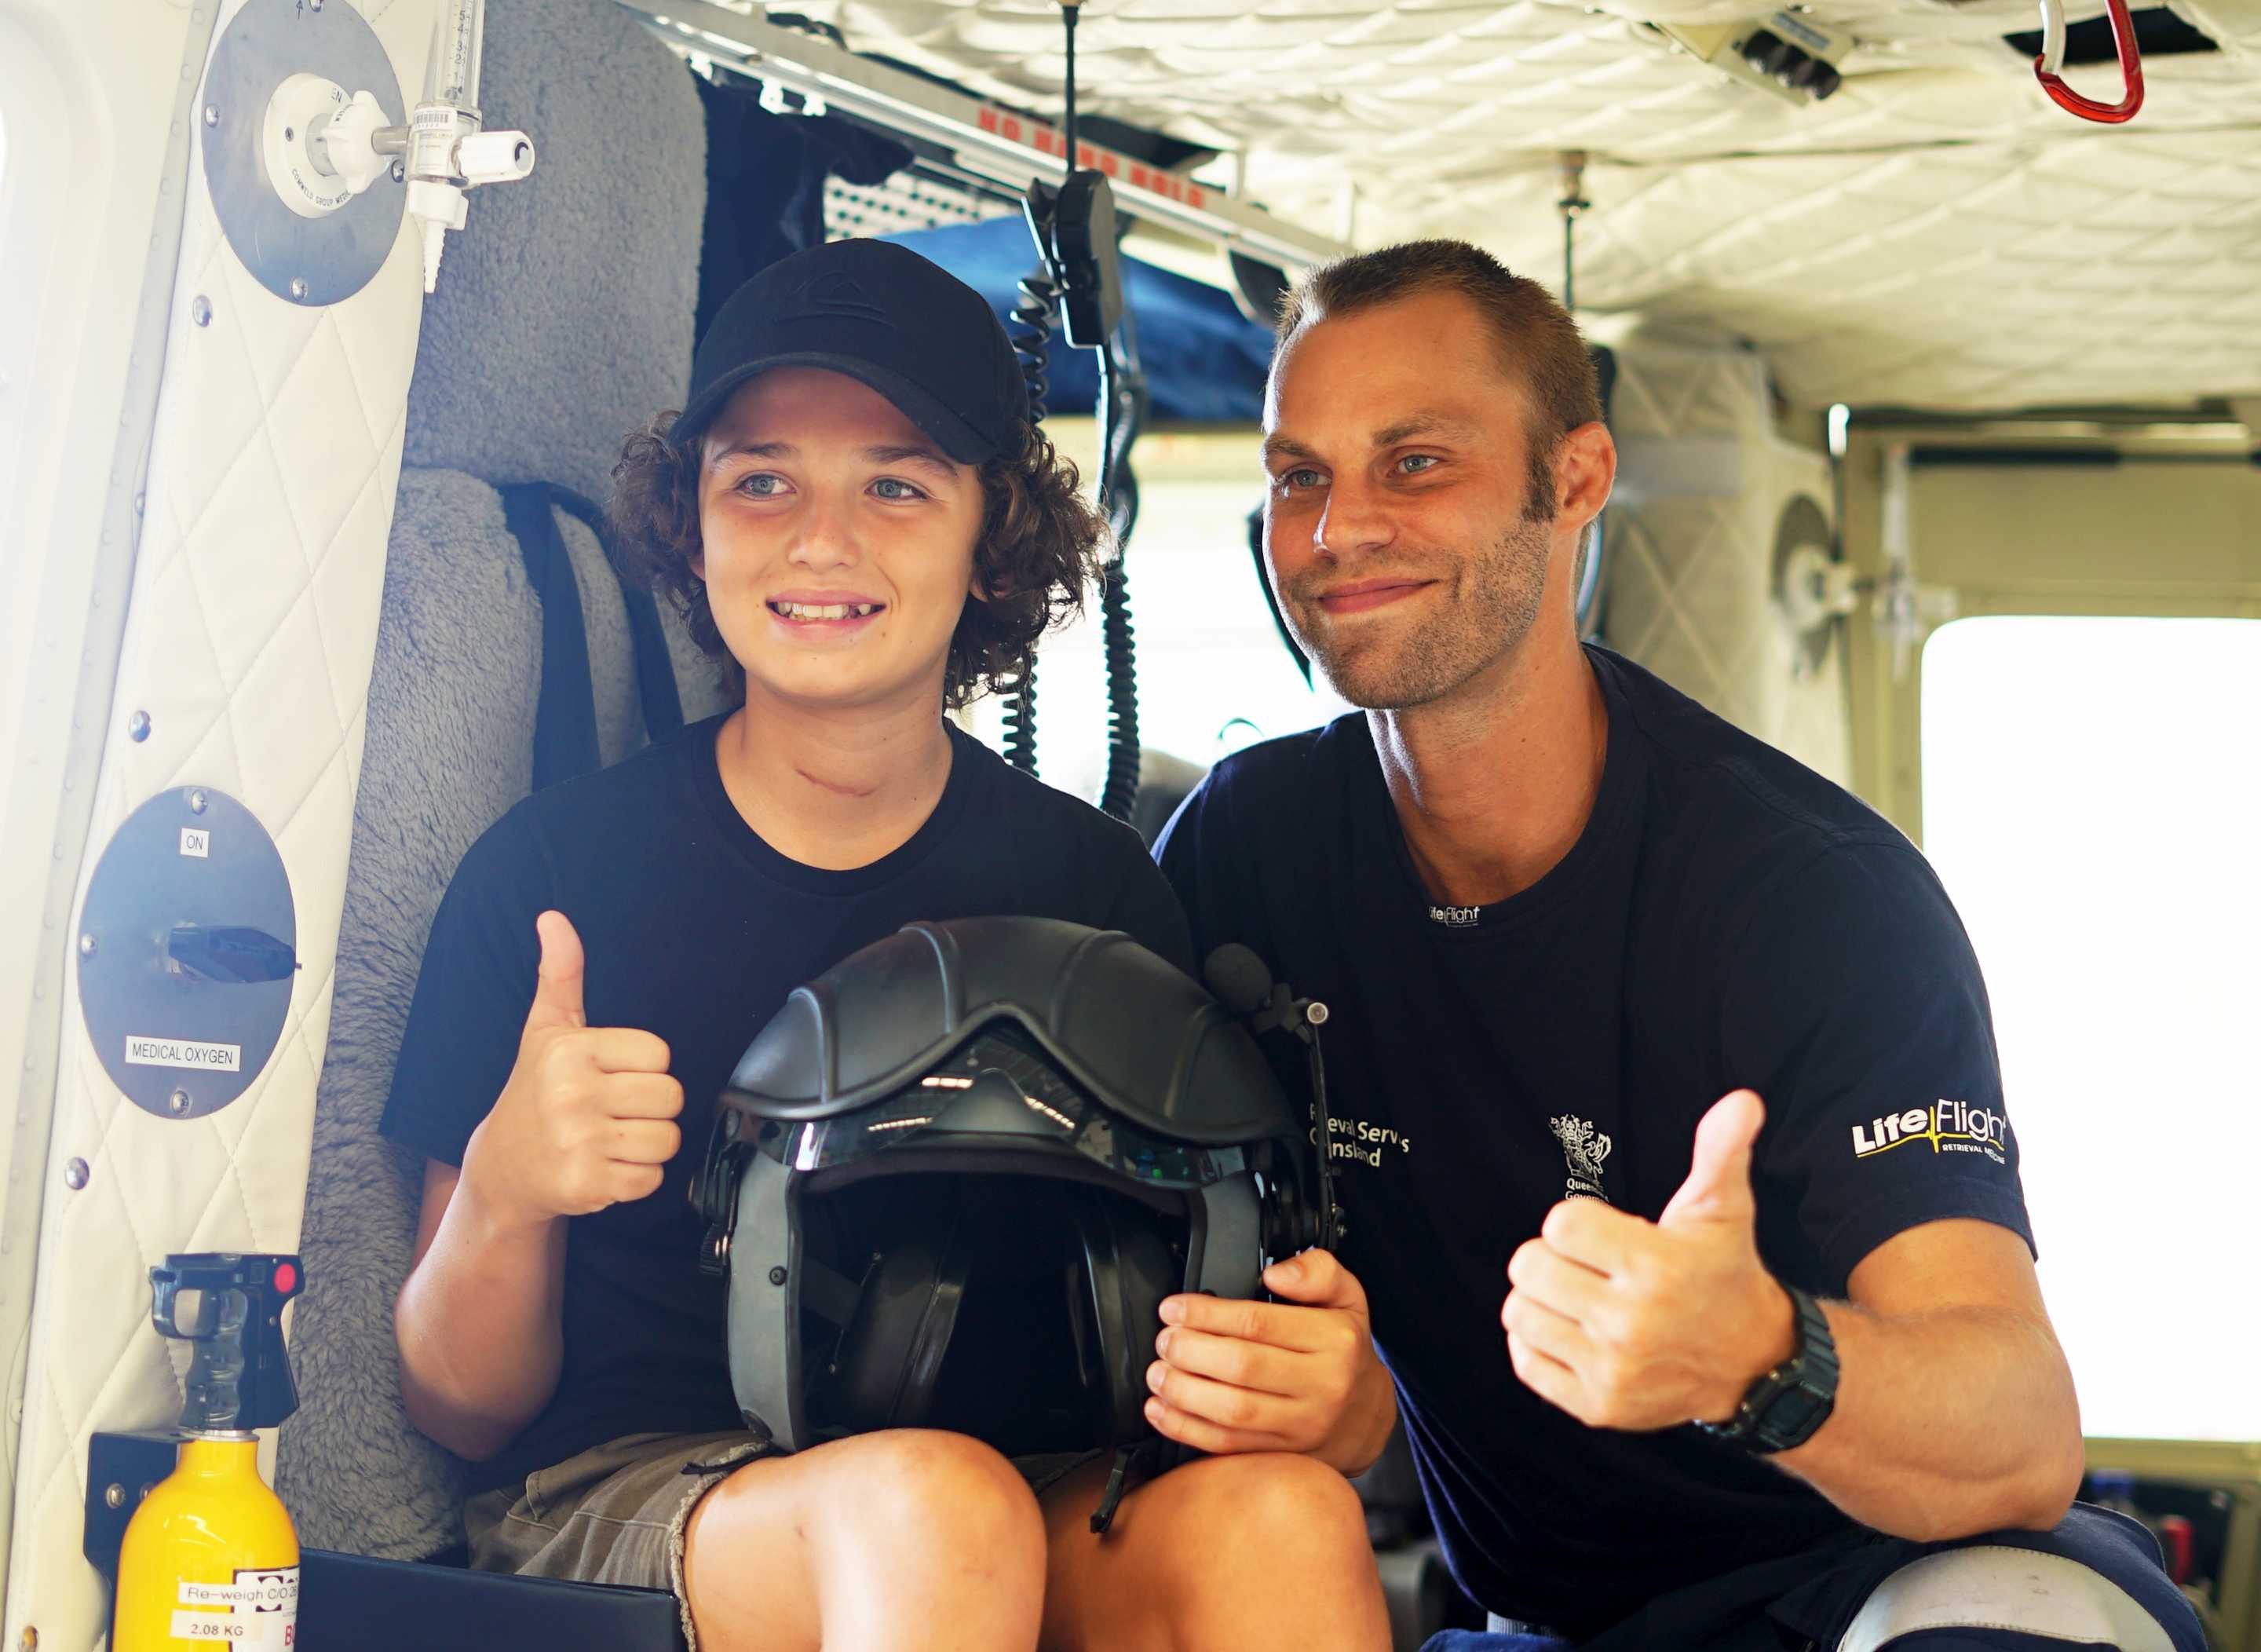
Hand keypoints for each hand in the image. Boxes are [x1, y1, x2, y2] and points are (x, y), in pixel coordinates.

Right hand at [461, 911, 683, 1225]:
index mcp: (572, 1049)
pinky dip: (636, 1179)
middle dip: (650, 1108)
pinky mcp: (588, 1184)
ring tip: (611, 1139)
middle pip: (670, 1096)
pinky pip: (651, 1179)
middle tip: (614, 1112)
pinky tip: (605, 1167)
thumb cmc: (533, 1092)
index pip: (659, 1054)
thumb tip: (553, 918)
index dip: (642, 1068)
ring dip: (647, 1146)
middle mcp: (573, 1093)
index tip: (610, 1077)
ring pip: (667, 1140)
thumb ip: (561, 973)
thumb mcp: (545, 1029)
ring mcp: (580, 1141)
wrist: (503, 1168)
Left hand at [1146, 1248, 1394, 1472]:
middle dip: (1190, 1351)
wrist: (1367, 1415)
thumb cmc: (1346, 1350)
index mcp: (1333, 1340)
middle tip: (1165, 1340)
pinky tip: (1162, 1410)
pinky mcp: (1283, 1455)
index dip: (1207, 1313)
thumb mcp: (1347, 1297)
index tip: (1174, 1308)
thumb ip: (1316, 1272)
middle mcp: (1322, 1384)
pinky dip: (1186, 1429)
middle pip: (1241, 1367)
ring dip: (1183, 1392)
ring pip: (1232, 1412)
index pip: (1258, 1323)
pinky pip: (1228, 1447)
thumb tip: (1275, 1273)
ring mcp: (1303, 1425)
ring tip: (1158, 1372)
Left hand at [1502, 1090, 1794, 1431]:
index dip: (1577, 1223)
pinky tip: (1574, 1332)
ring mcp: (1613, 1371)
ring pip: (1519, 1312)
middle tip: (1590, 1268)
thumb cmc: (1723, 1273)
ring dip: (1541, 1299)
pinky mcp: (1598, 1407)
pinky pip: (1525, 1361)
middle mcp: (1632, 1324)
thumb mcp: (1723, 1210)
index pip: (1559, 1224)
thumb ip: (1721, 1152)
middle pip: (1529, 1267)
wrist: (1752, 1364)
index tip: (1608, 1236)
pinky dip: (1538, 1343)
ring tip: (1580, 1297)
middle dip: (1554, 1259)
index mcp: (1655, 1267)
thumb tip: (1742, 1100)